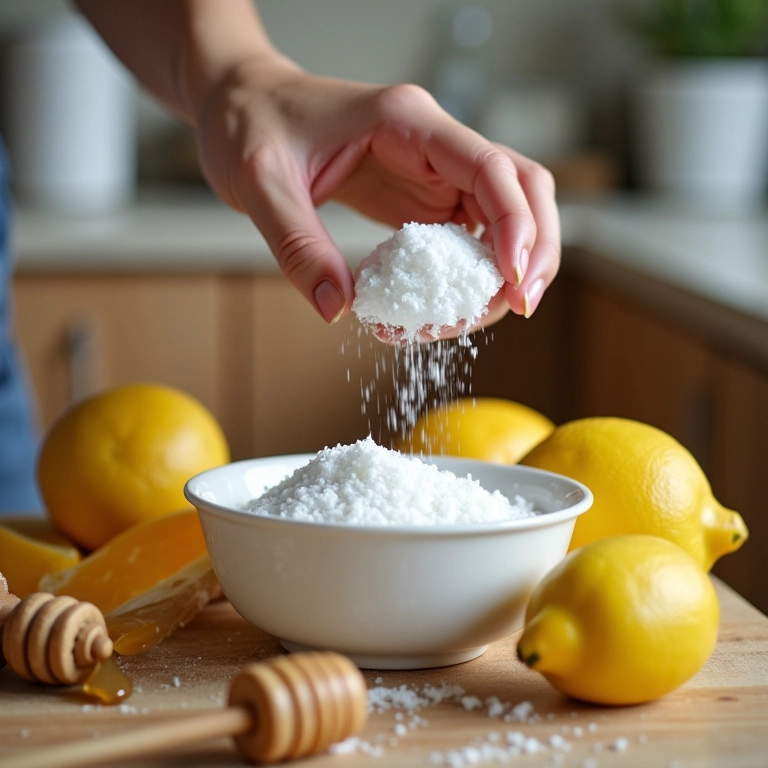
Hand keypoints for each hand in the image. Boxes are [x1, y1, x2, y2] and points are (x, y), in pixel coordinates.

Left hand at [192, 57, 559, 328]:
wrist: (242, 106)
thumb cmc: (251, 126)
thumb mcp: (260, 185)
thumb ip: (298, 245)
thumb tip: (337, 310)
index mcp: (407, 123)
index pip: (491, 168)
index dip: (516, 224)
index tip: (510, 281)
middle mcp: (434, 144)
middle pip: (522, 188)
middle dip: (534, 249)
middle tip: (519, 307)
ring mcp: (433, 171)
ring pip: (504, 217)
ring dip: (503, 270)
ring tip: (470, 321)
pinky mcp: (422, 197)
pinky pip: (467, 236)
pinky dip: (468, 275)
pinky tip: (441, 308)